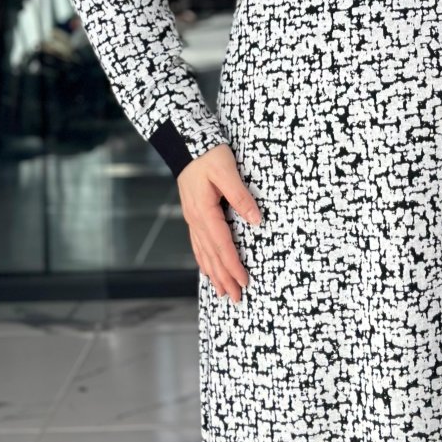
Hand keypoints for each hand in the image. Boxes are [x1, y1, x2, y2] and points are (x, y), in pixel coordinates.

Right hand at [178, 143, 260, 303]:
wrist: (186, 143)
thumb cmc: (208, 154)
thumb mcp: (228, 171)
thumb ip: (241, 196)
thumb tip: (256, 219)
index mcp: (204, 212)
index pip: (222, 246)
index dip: (233, 266)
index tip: (244, 282)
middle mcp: (195, 220)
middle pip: (211, 256)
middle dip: (224, 278)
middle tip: (237, 298)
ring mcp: (192, 218)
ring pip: (203, 253)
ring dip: (213, 274)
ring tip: (222, 292)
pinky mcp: (193, 214)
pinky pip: (198, 244)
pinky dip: (204, 260)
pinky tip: (207, 268)